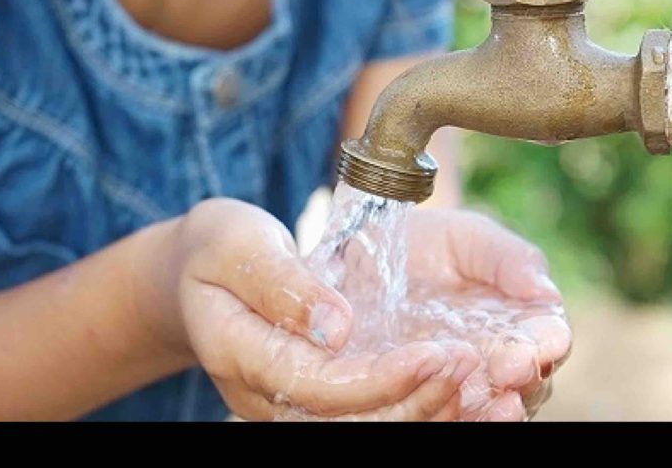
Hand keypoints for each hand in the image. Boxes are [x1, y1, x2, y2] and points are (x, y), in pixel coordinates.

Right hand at [163, 198, 480, 420]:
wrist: (194, 276)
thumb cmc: (217, 249)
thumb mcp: (238, 244)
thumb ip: (282, 284)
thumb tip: (336, 326)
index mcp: (241, 355)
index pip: (318, 386)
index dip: (382, 379)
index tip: (437, 353)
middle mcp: (264, 396)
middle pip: (348, 422)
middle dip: (417, 400)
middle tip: (471, 362)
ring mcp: (287, 405)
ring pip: (364, 428)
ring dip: (424, 410)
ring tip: (478, 380)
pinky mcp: (312, 399)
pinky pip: (368, 416)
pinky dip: (416, 405)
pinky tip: (458, 388)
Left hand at [400, 208, 571, 420]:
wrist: (366, 252)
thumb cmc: (429, 241)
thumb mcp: (468, 237)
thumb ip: (509, 259)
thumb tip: (546, 292)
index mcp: (523, 320)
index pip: (547, 338)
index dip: (546, 344)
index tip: (536, 345)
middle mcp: (501, 358)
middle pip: (527, 381)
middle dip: (522, 378)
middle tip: (508, 370)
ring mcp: (464, 381)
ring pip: (491, 406)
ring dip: (493, 409)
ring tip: (493, 400)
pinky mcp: (423, 395)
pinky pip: (443, 416)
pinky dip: (451, 416)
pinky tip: (450, 409)